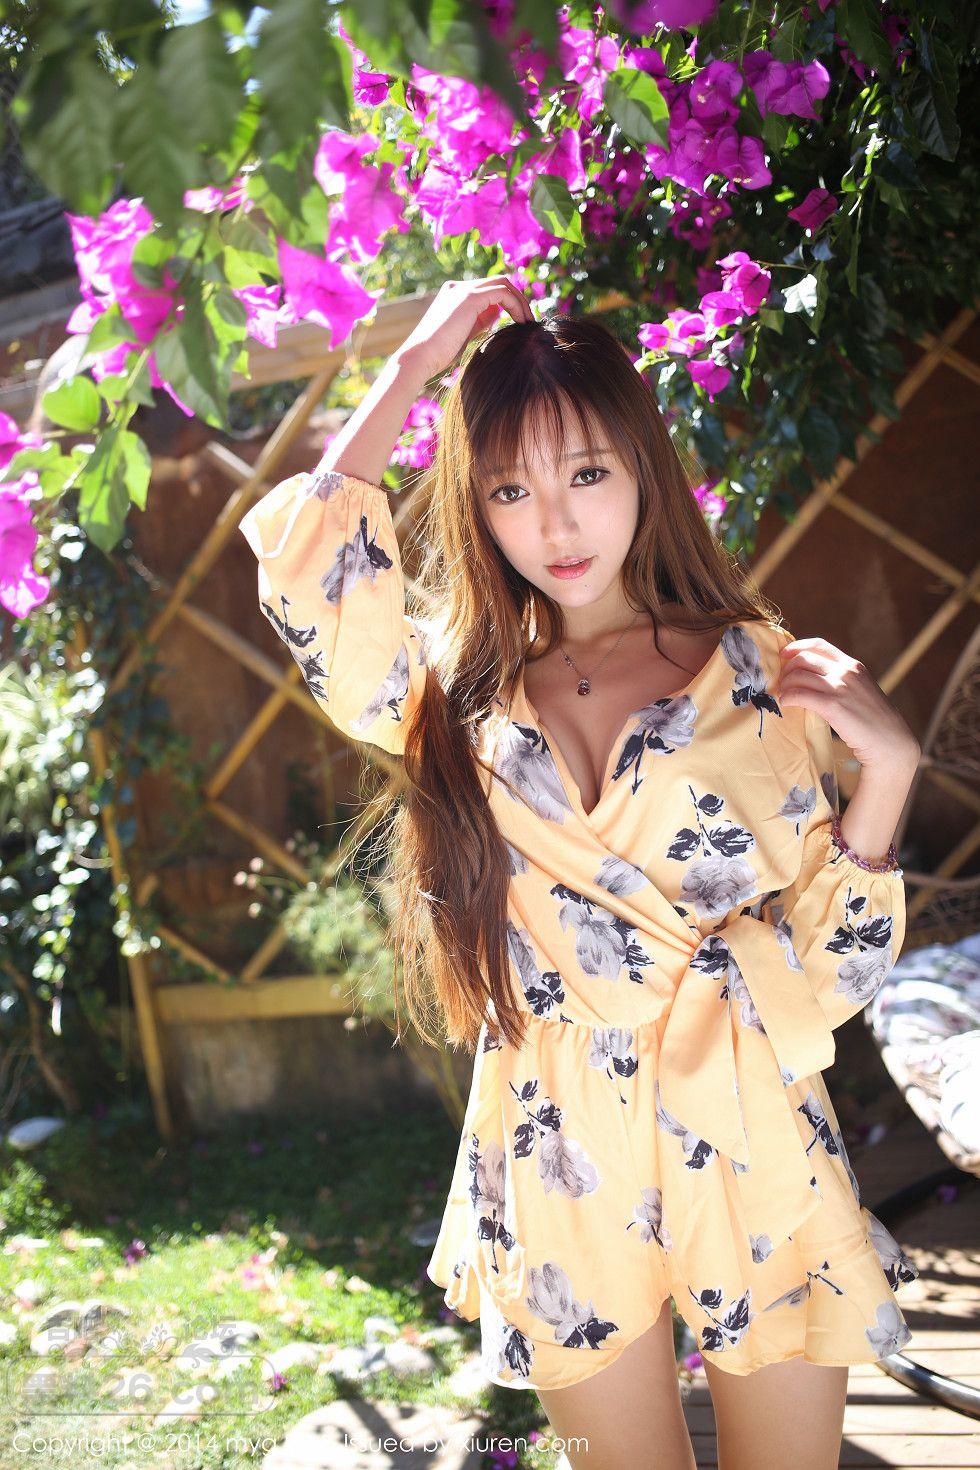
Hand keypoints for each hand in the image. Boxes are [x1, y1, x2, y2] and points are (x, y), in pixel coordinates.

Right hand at [395, 275, 534, 381]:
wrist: (419, 357)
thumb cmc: (437, 354)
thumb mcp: (462, 334)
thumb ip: (478, 321)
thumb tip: (496, 314)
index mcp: (454, 294)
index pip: (488, 289)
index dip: (507, 302)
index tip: (520, 321)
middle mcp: (458, 287)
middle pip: (498, 282)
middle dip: (517, 298)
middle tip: (529, 319)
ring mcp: (463, 290)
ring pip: (503, 284)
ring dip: (520, 301)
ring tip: (528, 322)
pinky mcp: (470, 297)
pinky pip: (502, 293)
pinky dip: (516, 306)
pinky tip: (521, 322)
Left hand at [776, 636, 920, 771]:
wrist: (890, 742)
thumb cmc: (872, 721)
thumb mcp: (860, 690)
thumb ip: (840, 680)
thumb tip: (811, 678)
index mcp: (853, 665)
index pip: (819, 645)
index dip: (797, 647)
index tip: (784, 655)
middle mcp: (846, 672)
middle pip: (804, 659)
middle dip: (787, 669)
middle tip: (782, 683)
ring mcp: (840, 687)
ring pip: (798, 675)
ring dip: (785, 685)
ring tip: (784, 696)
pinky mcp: (833, 706)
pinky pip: (800, 694)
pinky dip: (788, 697)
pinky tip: (786, 703)